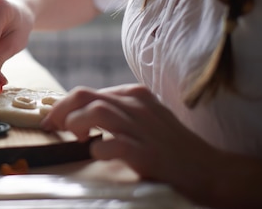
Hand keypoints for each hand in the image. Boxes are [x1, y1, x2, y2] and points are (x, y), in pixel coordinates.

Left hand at [40, 84, 221, 201]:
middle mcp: (136, 106)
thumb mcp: (144, 117)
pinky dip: (98, 148)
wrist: (208, 169)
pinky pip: (113, 144)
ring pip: (96, 111)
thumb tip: (80, 113)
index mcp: (134, 95)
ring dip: (76, 123)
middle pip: (85, 95)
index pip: (88, 92)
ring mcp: (142, 128)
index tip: (53, 120)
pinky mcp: (147, 153)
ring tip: (74, 137)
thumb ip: (117, 111)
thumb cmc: (171, 145)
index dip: (64, 105)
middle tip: (52, 126)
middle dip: (61, 109)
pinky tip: (98, 153)